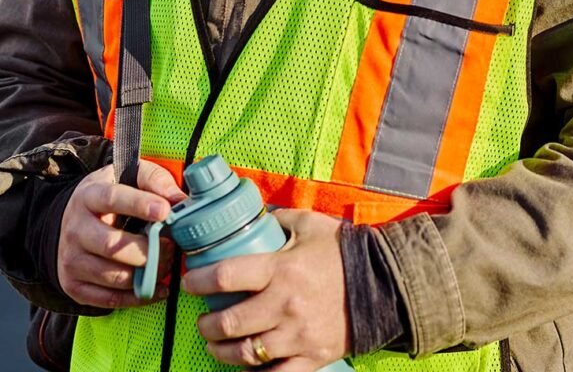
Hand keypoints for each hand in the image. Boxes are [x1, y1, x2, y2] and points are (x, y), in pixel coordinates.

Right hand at [58, 159, 185, 307]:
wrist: (70, 221)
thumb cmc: (110, 196)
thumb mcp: (127, 175)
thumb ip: (154, 180)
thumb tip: (180, 200)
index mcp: (89, 196)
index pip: (112, 199)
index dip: (139, 205)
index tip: (165, 211)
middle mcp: (76, 229)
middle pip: (111, 245)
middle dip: (147, 250)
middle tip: (171, 247)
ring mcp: (72, 260)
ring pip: (112, 276)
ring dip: (146, 275)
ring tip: (166, 265)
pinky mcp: (74, 286)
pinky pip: (108, 299)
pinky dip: (137, 297)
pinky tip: (157, 288)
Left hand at [183, 208, 350, 371]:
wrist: (383, 282)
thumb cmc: (341, 249)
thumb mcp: (307, 223)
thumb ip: (276, 219)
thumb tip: (251, 216)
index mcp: (282, 269)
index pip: (226, 277)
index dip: (199, 281)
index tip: (189, 282)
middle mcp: (285, 305)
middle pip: (229, 323)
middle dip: (206, 325)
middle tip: (202, 320)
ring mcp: (298, 336)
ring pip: (246, 354)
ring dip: (222, 351)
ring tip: (215, 344)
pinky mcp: (312, 358)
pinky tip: (246, 367)